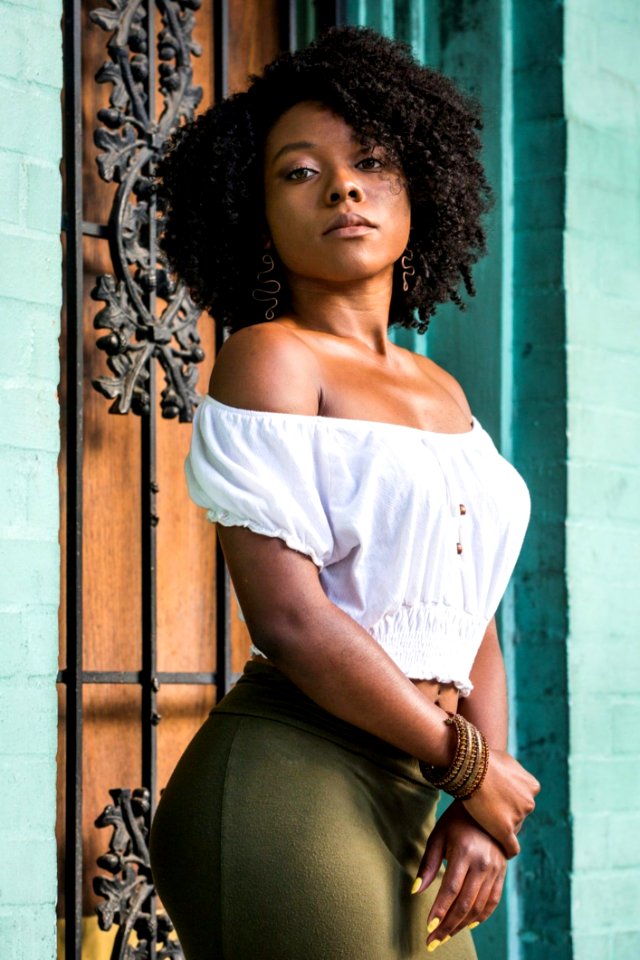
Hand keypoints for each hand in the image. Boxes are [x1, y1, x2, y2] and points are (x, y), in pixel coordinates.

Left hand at [412, 801, 507, 949]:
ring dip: (462, 925)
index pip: (451, 889)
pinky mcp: (502, 873)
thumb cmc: (456, 821)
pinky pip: (492, 902)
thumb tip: (416, 891)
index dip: (440, 911)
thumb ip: (428, 864)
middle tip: (434, 941)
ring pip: (479, 907)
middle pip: (465, 904)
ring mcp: (495, 869)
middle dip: (448, 926)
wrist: (488, 806)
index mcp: (465, 852)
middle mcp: (483, 863)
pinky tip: (467, 925)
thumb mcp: (438, 836)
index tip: (429, 928)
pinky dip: (481, 917)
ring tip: (446, 935)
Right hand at [462, 748, 539, 857]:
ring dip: (501, 825)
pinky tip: (502, 852)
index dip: (510, 800)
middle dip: (507, 813)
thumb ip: (514, 771)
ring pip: (512, 827)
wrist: (472, 765)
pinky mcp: (505, 829)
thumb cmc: (485, 758)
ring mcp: (518, 816)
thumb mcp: (507, 760)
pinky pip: (511, 847)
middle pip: (519, 814)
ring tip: (484, 821)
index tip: (498, 800)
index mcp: (532, 786)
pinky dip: (508, 850)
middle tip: (489, 809)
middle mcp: (529, 802)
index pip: (524, 799)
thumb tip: (511, 772)